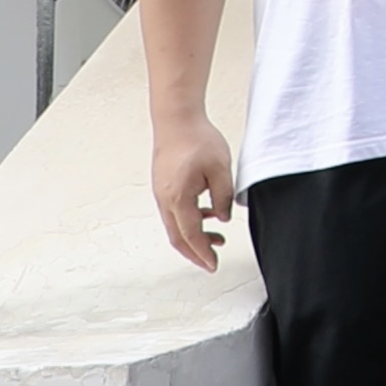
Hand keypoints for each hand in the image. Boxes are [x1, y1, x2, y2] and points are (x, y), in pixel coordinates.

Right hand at [149, 116, 237, 274]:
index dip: (202, 252)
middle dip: (195, 252)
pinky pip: (175, 212)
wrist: (176, 121)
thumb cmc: (197, 139)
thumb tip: (223, 218)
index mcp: (178, 199)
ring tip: (218, 237)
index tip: (213, 265)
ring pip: (176, 226)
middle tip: (212, 261)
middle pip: (178, 237)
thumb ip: (223, 196)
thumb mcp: (220, 168)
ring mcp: (162, 194)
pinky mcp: (164, 187)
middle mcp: (165, 201)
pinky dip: (190, 220)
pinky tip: (208, 213)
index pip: (191, 235)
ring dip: (194, 236)